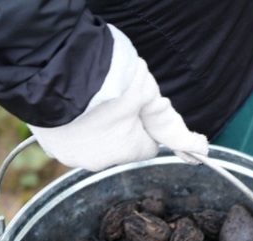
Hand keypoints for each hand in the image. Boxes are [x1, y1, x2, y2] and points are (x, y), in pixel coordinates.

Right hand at [27, 57, 207, 170]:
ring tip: (85, 102)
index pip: (147, 146)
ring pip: (93, 145)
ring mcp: (74, 157)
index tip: (134, 106)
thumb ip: (169, 123)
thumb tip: (200, 150)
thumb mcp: (146, 93)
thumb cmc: (107, 77)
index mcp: (130, 151)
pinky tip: (69, 109)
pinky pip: (69, 140)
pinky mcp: (52, 149)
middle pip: (119, 147)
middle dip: (117, 128)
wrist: (55, 66)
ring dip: (92, 128)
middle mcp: (103, 162)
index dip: (142, 125)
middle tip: (107, 100)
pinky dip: (70, 128)